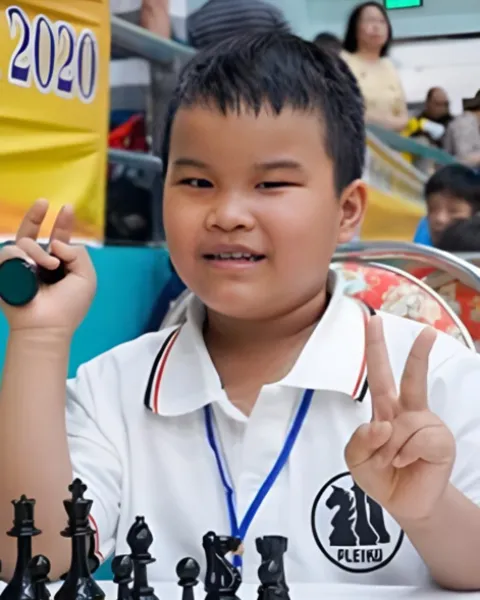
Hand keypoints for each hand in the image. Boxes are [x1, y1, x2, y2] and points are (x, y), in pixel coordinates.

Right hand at [0, 199, 95, 334]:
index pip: (58, 239)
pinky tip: (32, 267)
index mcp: (58, 264)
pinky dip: (22, 257)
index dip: (63, 223)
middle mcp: (37, 263)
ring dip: (39, 251)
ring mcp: (19, 266)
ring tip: (49, 266)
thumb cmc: (69, 306)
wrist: (48, 325)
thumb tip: (55, 241)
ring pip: (24, 241)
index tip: (67, 208)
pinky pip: (9, 251)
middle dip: (37, 214)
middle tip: (44, 202)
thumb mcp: (86, 277)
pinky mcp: (5, 271)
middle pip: (33, 232)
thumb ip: (78, 253)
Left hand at [345, 316, 455, 522]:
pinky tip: (407, 463)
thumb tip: (383, 424)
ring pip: (404, 423)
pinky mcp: (440, 441)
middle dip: (419, 354)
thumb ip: (359, 440)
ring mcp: (426, 425)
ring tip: (393, 462)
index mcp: (385, 410)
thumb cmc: (379, 475)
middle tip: (427, 332)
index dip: (374, 348)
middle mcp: (407, 412)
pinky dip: (406, 454)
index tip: (374, 321)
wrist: (403, 504)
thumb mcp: (355, 458)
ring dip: (390, 448)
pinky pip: (419, 439)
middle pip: (412, 378)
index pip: (379, 374)